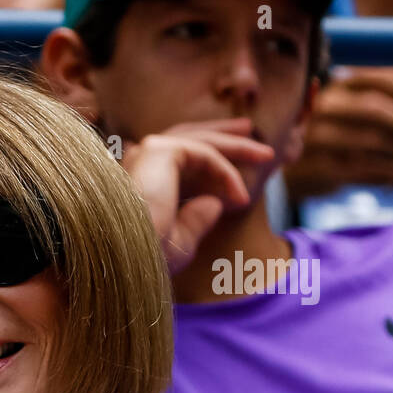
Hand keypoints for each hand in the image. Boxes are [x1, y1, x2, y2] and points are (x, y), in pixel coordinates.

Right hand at [119, 118, 268, 273]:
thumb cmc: (145, 257)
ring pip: (200, 141)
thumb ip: (196, 221)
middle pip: (189, 138)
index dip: (213, 165)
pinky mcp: (158, 150)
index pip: (180, 161)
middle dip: (224, 135)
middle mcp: (140, 161)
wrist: (125, 255)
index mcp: (142, 179)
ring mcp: (146, 152)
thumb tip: (215, 203)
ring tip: (266, 154)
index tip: (238, 180)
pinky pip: (205, 154)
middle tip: (252, 135)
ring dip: (236, 146)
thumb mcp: (178, 241)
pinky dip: (227, 173)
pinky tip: (241, 197)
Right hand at [283, 67, 392, 199]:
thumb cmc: (332, 135)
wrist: (291, 173)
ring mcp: (320, 140)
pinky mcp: (323, 169)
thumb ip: (385, 87)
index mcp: (334, 88)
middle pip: (372, 109)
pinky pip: (366, 171)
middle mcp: (324, 110)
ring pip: (372, 143)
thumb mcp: (351, 106)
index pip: (370, 79)